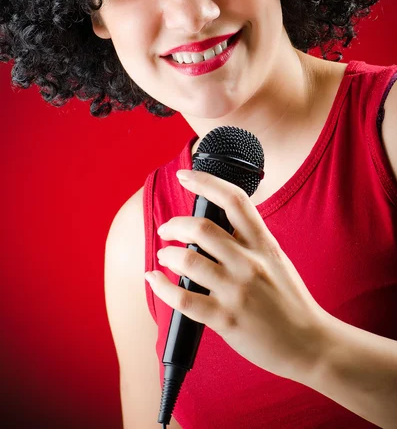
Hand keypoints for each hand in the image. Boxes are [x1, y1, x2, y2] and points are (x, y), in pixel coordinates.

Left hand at [146, 169, 328, 381]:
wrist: (311, 343)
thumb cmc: (290, 301)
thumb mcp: (276, 260)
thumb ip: (250, 241)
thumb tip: (218, 222)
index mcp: (264, 244)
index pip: (234, 199)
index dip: (205, 181)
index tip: (185, 175)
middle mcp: (250, 262)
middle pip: (201, 228)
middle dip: (175, 224)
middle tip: (167, 229)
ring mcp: (237, 290)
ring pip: (189, 260)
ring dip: (168, 254)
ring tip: (164, 256)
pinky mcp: (226, 319)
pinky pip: (184, 299)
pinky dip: (161, 287)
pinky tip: (154, 280)